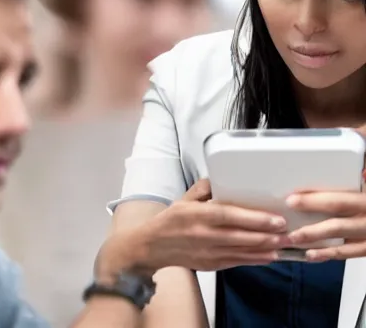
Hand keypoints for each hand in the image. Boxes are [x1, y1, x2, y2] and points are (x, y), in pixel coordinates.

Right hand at [104, 179, 288, 276]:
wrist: (154, 247)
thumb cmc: (170, 221)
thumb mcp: (184, 199)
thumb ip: (203, 188)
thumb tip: (220, 178)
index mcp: (198, 215)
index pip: (230, 216)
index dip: (254, 219)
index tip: (275, 219)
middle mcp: (205, 235)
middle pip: (242, 237)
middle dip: (268, 236)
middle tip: (289, 233)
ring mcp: (209, 252)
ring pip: (243, 253)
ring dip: (266, 250)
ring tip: (285, 245)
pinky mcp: (212, 265)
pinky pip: (238, 262)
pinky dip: (255, 260)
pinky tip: (269, 255)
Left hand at [285, 124, 365, 261]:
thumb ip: (365, 144)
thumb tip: (349, 132)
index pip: (339, 199)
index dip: (314, 201)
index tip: (291, 199)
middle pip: (337, 221)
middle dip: (309, 223)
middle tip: (284, 221)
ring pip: (340, 238)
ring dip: (314, 240)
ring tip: (291, 239)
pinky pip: (351, 252)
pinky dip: (329, 255)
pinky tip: (310, 255)